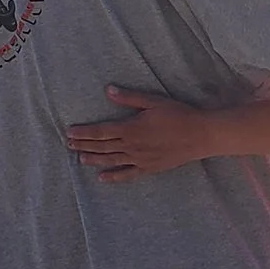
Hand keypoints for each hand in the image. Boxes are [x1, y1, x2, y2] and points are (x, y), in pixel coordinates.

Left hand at [67, 87, 213, 180]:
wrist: (201, 135)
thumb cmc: (179, 114)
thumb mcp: (154, 101)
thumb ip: (130, 98)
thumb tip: (109, 91)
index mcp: (131, 128)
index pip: (101, 132)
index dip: (84, 133)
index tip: (70, 132)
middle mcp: (132, 146)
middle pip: (103, 146)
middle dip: (84, 145)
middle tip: (68, 145)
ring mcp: (140, 159)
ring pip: (111, 160)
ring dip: (94, 159)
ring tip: (79, 158)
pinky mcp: (150, 167)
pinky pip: (128, 174)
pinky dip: (114, 176)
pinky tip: (102, 177)